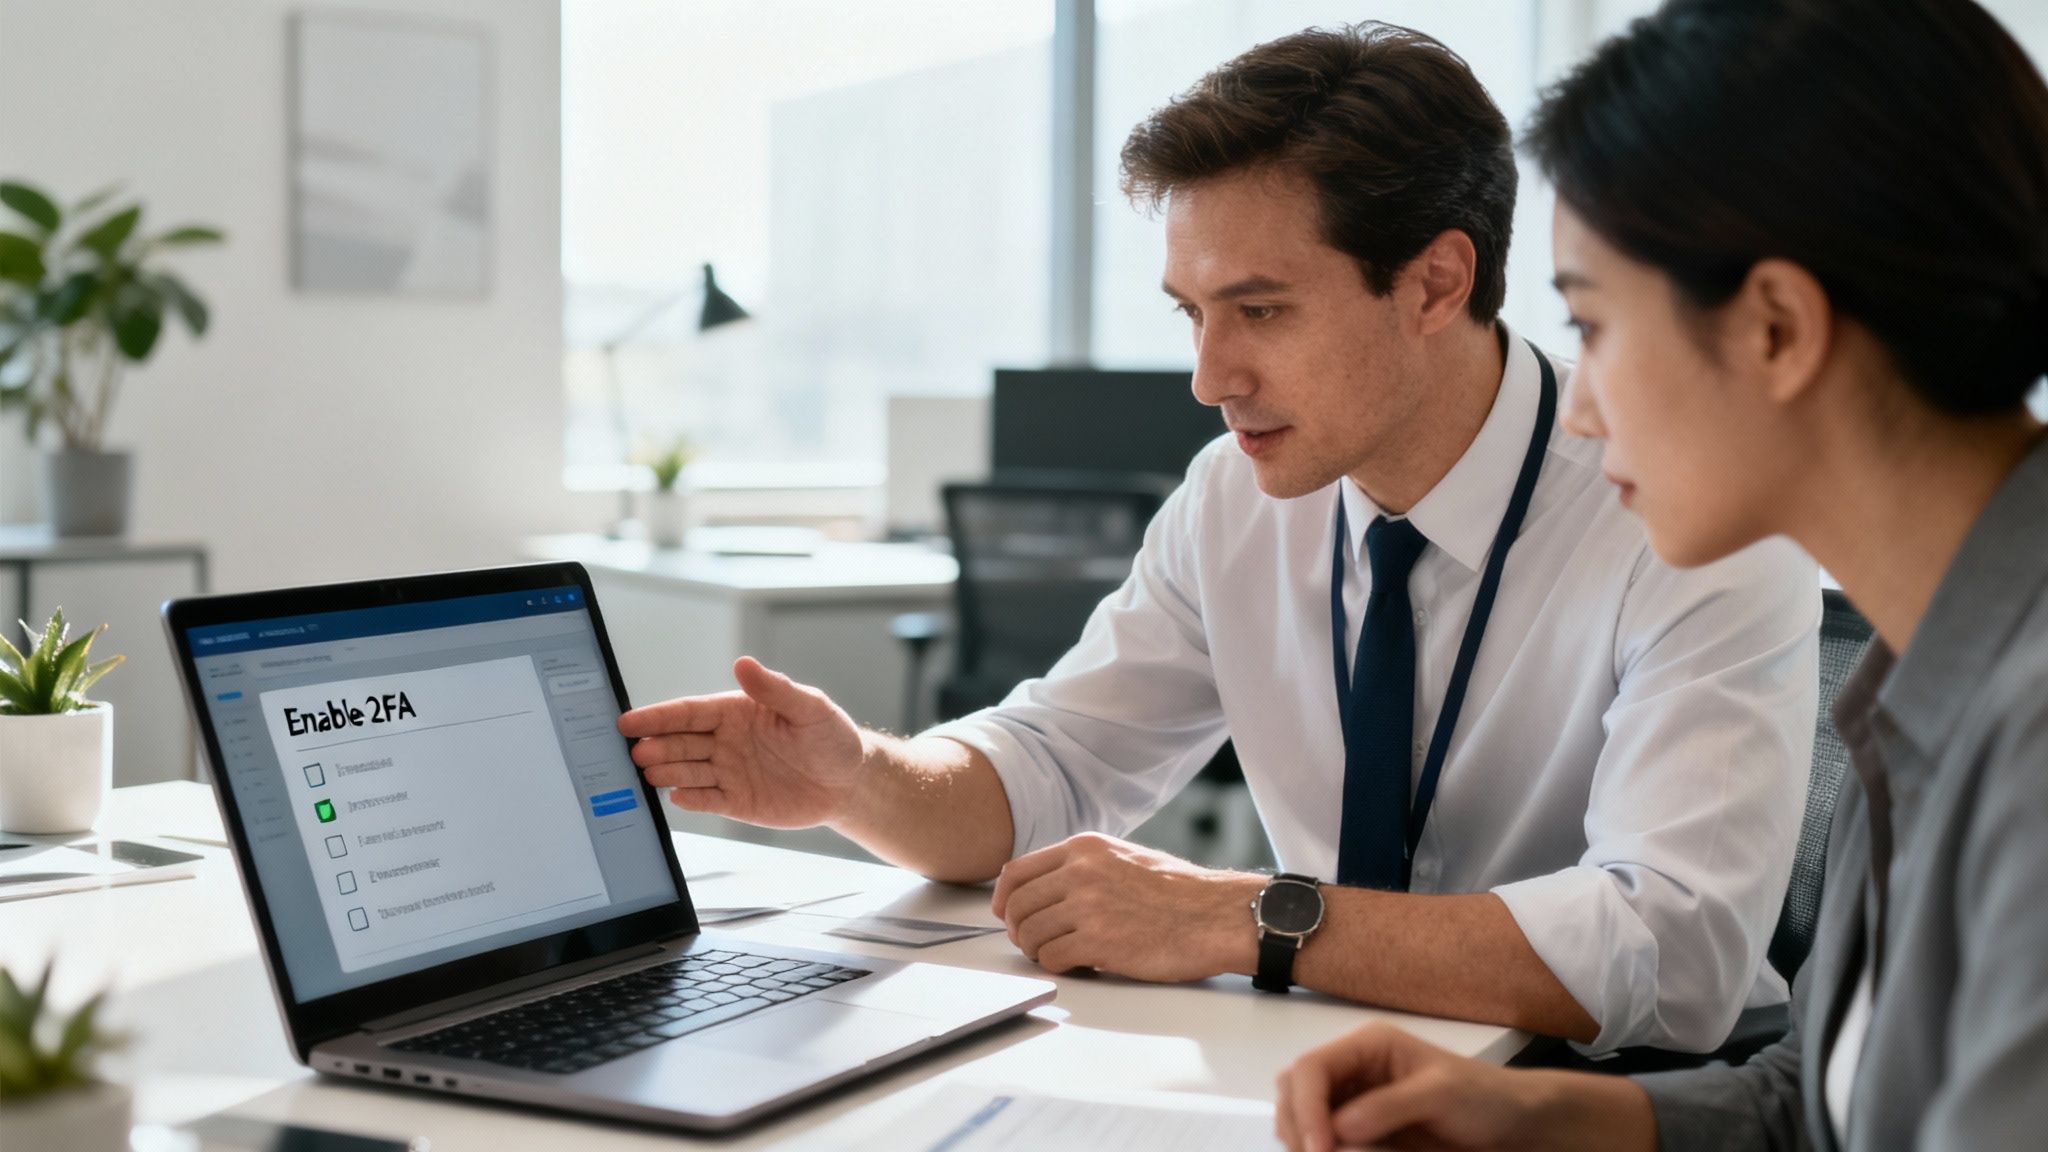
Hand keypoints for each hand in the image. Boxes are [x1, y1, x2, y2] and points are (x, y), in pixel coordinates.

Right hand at [618, 657, 863, 828]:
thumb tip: (743, 664)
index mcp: (736, 712)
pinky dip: (691, 799)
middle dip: (656, 745)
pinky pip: (707, 800)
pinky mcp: (737, 801)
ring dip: (667, 771)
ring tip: (648, 772)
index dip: (657, 716)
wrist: (849, 783)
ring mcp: (729, 772)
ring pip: (688, 770)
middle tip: (635, 752)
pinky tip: (676, 796)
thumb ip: (776, 689)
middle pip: (681, 742)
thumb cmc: (832, 738)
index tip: (629, 721)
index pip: (689, 713)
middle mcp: (726, 741)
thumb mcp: (810, 708)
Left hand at [989, 832, 1260, 982]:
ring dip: (1037, 951)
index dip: (1004, 898)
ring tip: (1058, 955)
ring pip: (1030, 934)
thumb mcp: (1123, 857)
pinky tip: (1078, 964)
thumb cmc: (1178, 892)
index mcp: (1084, 848)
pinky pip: (1052, 958)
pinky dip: (1057, 966)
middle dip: (1018, 930)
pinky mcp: (1099, 942)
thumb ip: (1081, 865)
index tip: (1006, 914)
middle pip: (1017, 905)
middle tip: (1033, 943)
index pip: (1017, 871)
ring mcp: (1088, 907)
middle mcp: (1080, 872)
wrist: (1215, 915)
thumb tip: (1040, 886)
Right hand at [1274, 1022, 1659, 1151]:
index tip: (1320, 1149)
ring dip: (1303, 1140)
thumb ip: (1388, 1107)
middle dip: (1297, 1126)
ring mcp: (1353, 1101)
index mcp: (1367, 1046)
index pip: (1311, 1069)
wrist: (1517, 1125)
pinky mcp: (1360, 1132)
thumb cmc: (1485, 1098)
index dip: (1305, 1108)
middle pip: (1293, 1090)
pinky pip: (1323, 1140)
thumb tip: (1337, 1127)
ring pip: (1299, 1117)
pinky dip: (1319, 1150)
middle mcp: (1352, 1070)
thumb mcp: (1441, 1094)